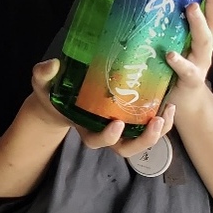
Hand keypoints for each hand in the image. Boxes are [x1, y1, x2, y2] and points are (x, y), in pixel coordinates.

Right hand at [20, 58, 165, 158]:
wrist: (61, 97)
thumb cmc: (53, 93)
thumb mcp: (43, 84)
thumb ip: (44, 75)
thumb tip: (53, 64)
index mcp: (85, 130)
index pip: (96, 141)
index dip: (108, 137)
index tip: (117, 123)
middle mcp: (105, 134)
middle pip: (126, 148)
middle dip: (143, 140)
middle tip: (155, 123)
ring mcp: (121, 129)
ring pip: (142, 141)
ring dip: (158, 133)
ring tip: (167, 113)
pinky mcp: (131, 119)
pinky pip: (150, 127)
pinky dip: (163, 121)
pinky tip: (169, 105)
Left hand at [167, 0, 212, 132]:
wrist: (182, 102)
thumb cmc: (173, 64)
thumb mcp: (171, 35)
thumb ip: (166, 15)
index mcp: (202, 29)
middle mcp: (206, 42)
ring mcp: (200, 61)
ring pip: (205, 40)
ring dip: (198, 23)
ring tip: (191, 7)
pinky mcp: (190, 80)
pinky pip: (187, 70)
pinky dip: (179, 62)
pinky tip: (169, 54)